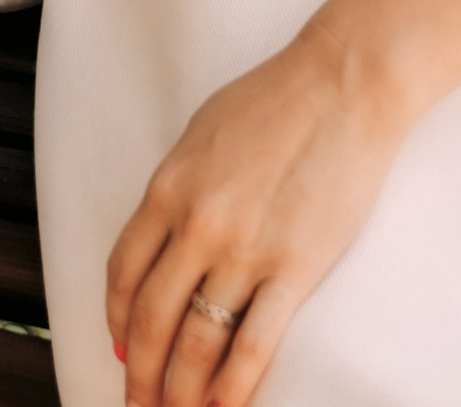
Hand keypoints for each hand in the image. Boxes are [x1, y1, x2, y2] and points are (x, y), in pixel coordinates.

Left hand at [106, 26, 408, 406]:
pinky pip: (253, 345)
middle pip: (152, 319)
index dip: (118, 320)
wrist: (343, 85)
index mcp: (169, 188)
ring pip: (196, 342)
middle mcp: (197, 225)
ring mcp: (244, 250)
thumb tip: (166, 234)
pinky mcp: (293, 268)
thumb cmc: (277, 100)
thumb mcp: (204, 133)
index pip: (124, 272)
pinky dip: (232, 387)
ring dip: (181, 392)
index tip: (120, 350)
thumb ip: (180, 187)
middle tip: (138, 406)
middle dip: (141, 374)